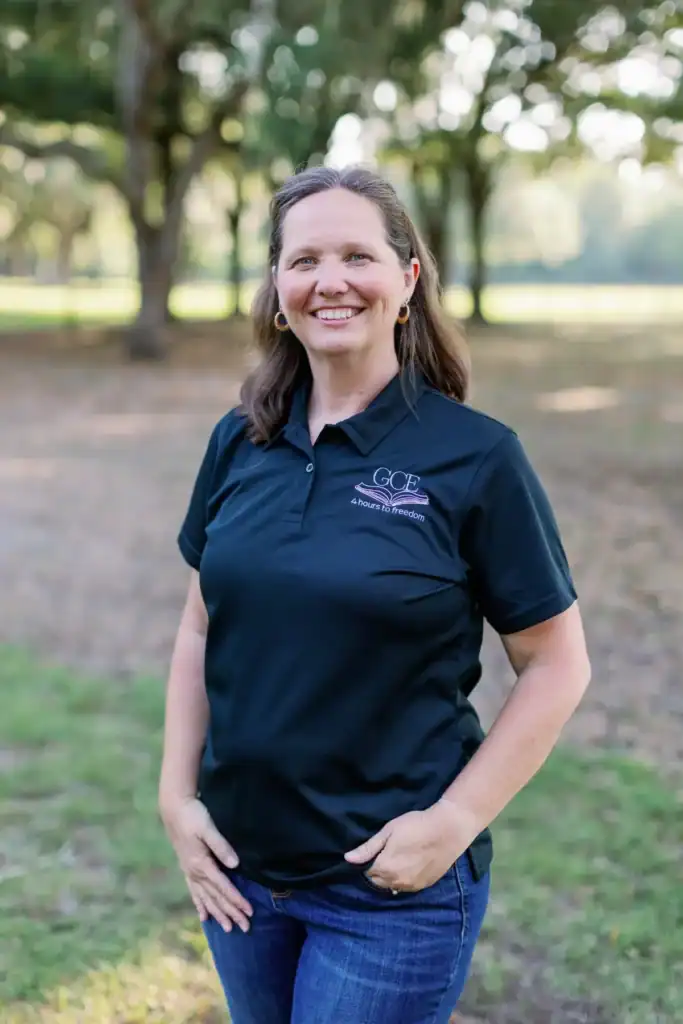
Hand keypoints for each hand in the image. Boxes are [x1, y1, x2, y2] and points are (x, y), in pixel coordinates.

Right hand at [161, 796, 252, 931]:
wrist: (174, 808)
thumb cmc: (193, 815)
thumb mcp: (208, 828)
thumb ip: (221, 846)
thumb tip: (235, 864)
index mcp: (202, 864)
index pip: (223, 887)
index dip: (237, 901)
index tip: (249, 912)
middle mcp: (195, 872)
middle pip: (216, 897)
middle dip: (231, 913)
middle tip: (245, 928)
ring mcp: (189, 871)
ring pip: (206, 898)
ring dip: (218, 913)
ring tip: (228, 928)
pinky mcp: (187, 867)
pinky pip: (194, 891)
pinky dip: (200, 904)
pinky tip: (203, 916)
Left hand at [344, 800, 475, 892]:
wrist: (448, 830)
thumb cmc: (416, 825)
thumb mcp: (389, 831)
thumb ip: (368, 848)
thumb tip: (347, 858)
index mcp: (384, 867)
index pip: (366, 873)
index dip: (367, 862)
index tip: (373, 852)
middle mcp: (396, 882)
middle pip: (378, 882)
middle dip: (377, 871)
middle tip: (385, 854)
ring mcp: (411, 886)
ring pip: (392, 886)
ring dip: (390, 877)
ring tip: (397, 860)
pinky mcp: (424, 885)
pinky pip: (407, 887)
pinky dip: (403, 880)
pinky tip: (409, 866)